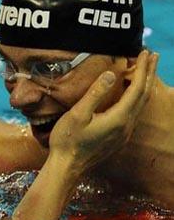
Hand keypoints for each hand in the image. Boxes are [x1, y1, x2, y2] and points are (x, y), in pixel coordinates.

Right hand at [49, 50, 157, 173]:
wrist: (67, 167)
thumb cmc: (68, 140)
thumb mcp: (78, 114)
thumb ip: (95, 93)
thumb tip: (111, 74)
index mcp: (119, 118)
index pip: (136, 88)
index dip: (142, 69)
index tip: (144, 52)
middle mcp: (126, 126)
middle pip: (144, 95)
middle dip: (149, 73)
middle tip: (153, 55)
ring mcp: (124, 133)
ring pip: (140, 104)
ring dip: (144, 85)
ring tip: (145, 70)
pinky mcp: (118, 138)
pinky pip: (133, 112)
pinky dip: (136, 96)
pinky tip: (131, 93)